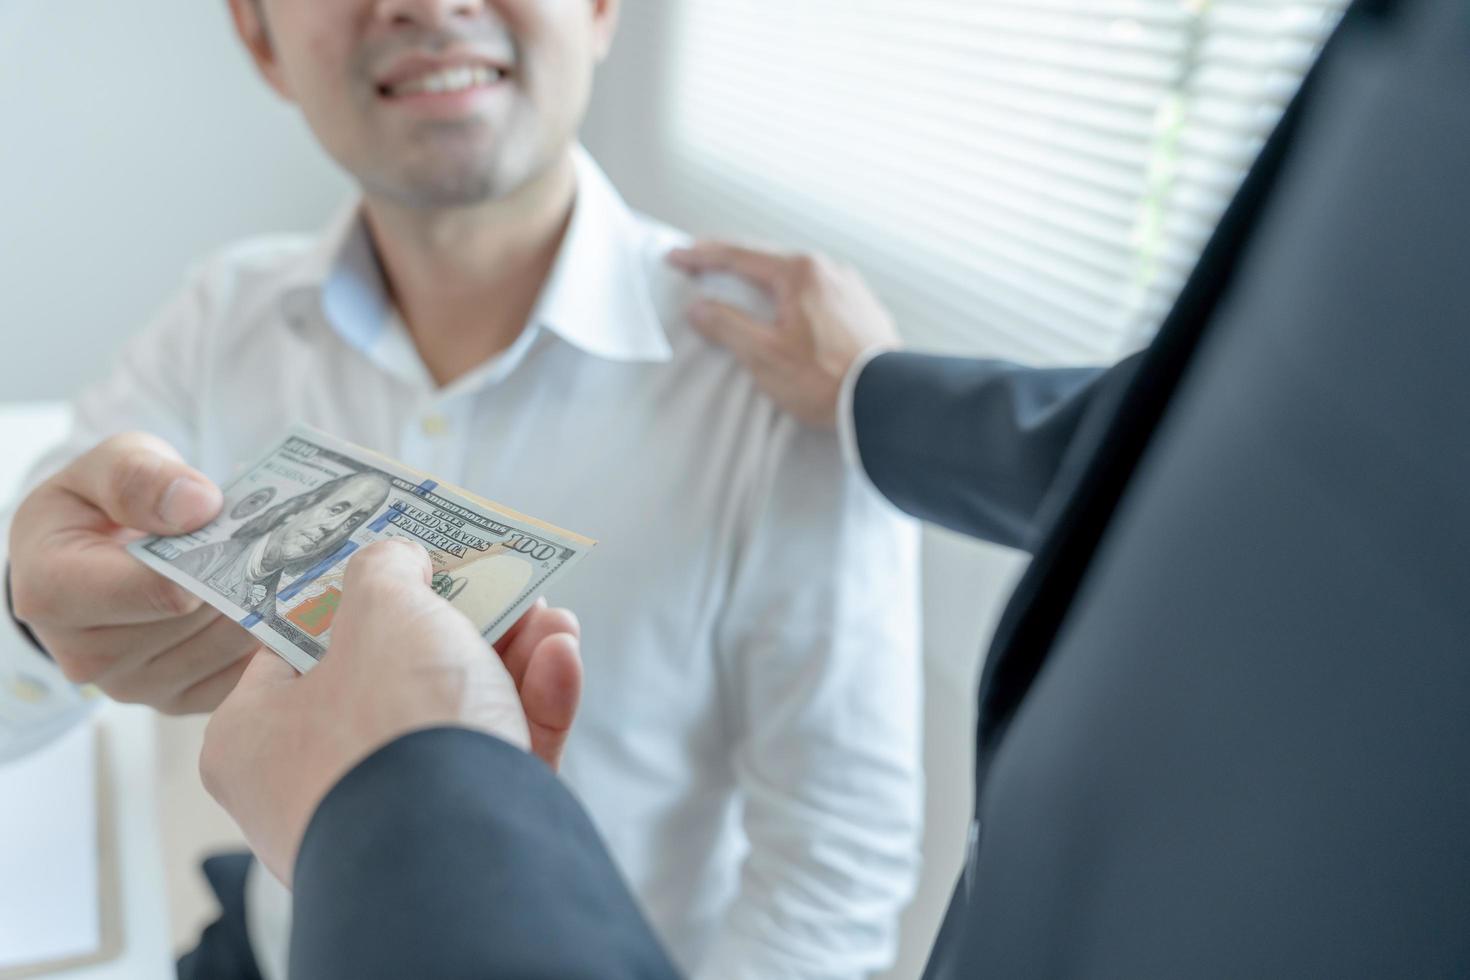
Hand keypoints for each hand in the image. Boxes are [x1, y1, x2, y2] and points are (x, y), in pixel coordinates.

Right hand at [5, 433, 257, 713]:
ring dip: (263, 607)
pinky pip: (242, 678)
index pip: (161, 591)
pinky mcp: (173, 701)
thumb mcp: (106, 465)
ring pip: (230, 649)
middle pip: (203, 621)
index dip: (214, 561)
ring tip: (277, 568)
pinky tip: (275, 603)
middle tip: (281, 545)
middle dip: (243, 578)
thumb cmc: (98, 506)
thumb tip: (197, 507)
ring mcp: (133, 686)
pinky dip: (268, 639)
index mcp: (55, 593)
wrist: (90, 554)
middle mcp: (88, 655)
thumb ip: (139, 476)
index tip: (248, 531)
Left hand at [200, 539, 581, 886]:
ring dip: (511, 657)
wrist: (458, 849)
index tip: (403, 563)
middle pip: (392, 680)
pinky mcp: (460, 838)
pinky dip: (532, 705)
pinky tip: (561, 659)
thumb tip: (397, 560)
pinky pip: (495, 759)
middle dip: (458, 624)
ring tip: (550, 618)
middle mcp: (314, 787)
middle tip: (493, 584)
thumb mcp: (383, 612)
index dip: (353, 598)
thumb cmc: (391, 728)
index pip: (295, 652)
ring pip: (455, 718)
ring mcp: (391, 817)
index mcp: (258, 738)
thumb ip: (386, 570)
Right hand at [668, 242, 900, 428]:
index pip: (738, 255)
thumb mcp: (764, 354)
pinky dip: (790, 295)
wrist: (886, 402)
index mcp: (799, 272)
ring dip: (762, 279)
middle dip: (730, 263)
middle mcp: (827, 270)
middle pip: (767, 260)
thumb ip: (726, 325)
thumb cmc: (826, 380)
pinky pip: (816, 293)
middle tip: (700, 265)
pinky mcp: (862, 309)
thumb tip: (699, 308)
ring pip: (793, 276)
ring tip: (739, 285)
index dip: (702, 257)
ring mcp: (849, 287)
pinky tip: (785, 309)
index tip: (676, 257)